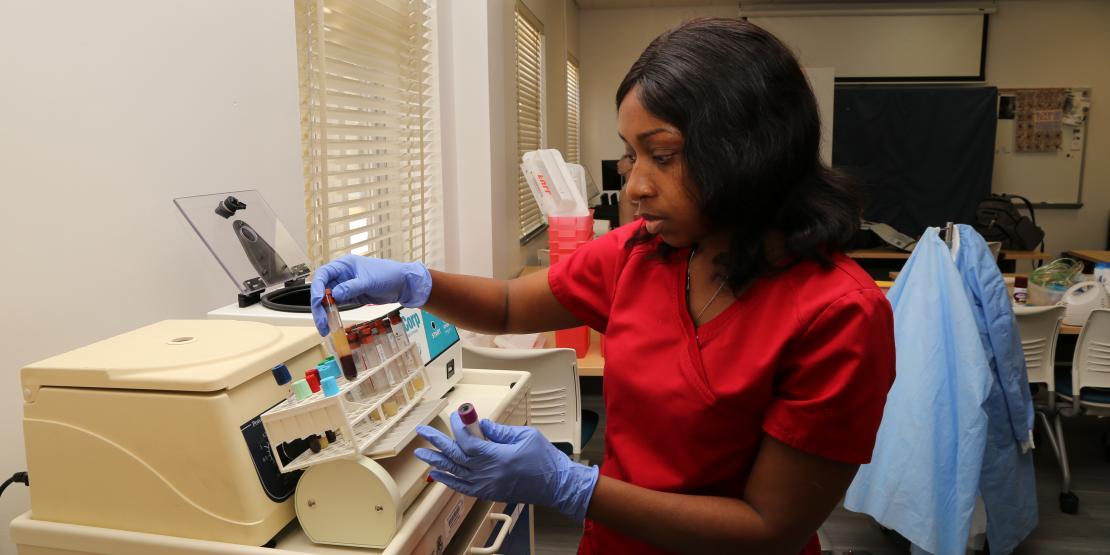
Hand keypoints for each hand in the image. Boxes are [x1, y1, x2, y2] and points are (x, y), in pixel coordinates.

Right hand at [310, 255, 431, 334]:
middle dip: (319, 306)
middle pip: (323, 289)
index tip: (317, 301)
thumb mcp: (369, 281)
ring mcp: (346, 286)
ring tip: (324, 328)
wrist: (404, 284)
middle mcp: (342, 275)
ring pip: (328, 299)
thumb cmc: (388, 275)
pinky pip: (338, 305)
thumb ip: (351, 287)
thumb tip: (334, 295)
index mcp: (344, 265)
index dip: (317, 288)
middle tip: (321, 322)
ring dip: (325, 313)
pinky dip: (333, 314)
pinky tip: (332, 324)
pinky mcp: (352, 296)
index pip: (323, 274)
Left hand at [414, 412, 599, 522]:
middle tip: (422, 431)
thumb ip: (500, 431)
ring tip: (421, 453)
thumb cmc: (545, 459)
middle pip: (456, 457)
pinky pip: (463, 488)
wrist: (556, 485)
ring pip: (455, 473)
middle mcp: (488, 474)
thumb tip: (480, 425)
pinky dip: (448, 481)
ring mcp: (487, 486)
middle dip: (437, 443)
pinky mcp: (488, 493)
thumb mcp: (525, 436)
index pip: (468, 443)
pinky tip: (436, 474)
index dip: (459, 429)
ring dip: (437, 461)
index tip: (455, 416)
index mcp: (498, 458)